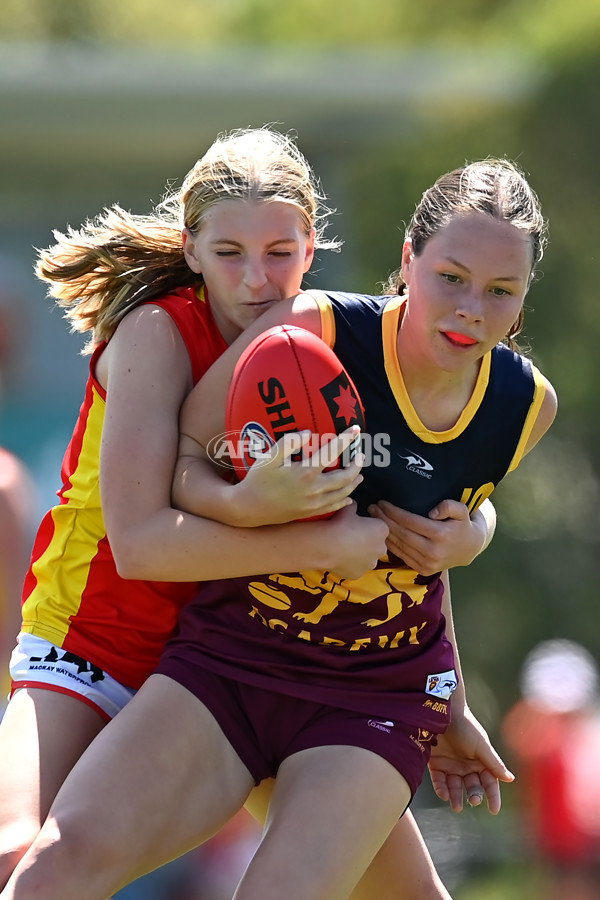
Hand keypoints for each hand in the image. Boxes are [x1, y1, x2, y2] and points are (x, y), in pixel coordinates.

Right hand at [236, 426, 364, 525]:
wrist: (249, 508)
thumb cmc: (257, 480)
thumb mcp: (270, 457)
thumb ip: (289, 442)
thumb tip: (308, 433)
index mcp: (306, 472)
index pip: (332, 452)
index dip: (345, 439)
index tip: (355, 430)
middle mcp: (314, 489)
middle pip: (345, 476)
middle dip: (356, 464)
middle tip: (361, 455)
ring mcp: (314, 503)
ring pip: (343, 493)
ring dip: (354, 482)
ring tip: (359, 474)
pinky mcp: (310, 513)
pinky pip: (333, 507)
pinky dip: (344, 501)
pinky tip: (348, 497)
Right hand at [322, 502, 388, 579]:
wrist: (327, 545)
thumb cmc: (340, 523)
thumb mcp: (348, 508)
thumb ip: (354, 507)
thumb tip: (353, 505)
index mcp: (382, 529)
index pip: (379, 526)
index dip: (368, 525)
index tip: (357, 524)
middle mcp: (382, 548)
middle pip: (376, 544)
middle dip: (367, 541)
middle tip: (351, 536)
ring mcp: (371, 564)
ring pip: (367, 558)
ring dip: (360, 554)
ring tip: (343, 548)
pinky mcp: (359, 574)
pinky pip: (356, 568)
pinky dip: (350, 564)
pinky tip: (340, 558)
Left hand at [367, 498, 487, 574]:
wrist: (470, 549)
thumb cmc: (462, 525)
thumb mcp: (462, 510)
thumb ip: (450, 506)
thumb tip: (433, 511)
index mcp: (441, 535)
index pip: (411, 521)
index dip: (394, 512)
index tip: (382, 502)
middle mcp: (433, 551)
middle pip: (402, 533)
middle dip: (385, 520)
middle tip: (372, 508)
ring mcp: (427, 563)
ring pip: (399, 546)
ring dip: (384, 531)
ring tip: (374, 518)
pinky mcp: (423, 570)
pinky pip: (402, 555)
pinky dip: (390, 544)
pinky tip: (382, 534)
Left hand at [428, 706, 514, 814]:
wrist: (442, 712)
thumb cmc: (466, 726)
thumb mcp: (481, 745)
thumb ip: (493, 763)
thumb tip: (510, 779)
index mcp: (481, 761)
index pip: (489, 783)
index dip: (493, 796)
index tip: (494, 810)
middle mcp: (467, 766)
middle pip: (472, 787)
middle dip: (474, 795)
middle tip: (473, 801)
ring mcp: (451, 765)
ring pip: (455, 787)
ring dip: (456, 797)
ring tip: (456, 806)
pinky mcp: (436, 764)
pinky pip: (439, 781)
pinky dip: (441, 788)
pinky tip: (444, 794)